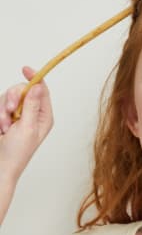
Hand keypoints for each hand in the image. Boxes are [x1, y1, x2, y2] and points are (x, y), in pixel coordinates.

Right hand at [0, 66, 53, 182]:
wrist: (0, 166)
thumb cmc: (17, 153)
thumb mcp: (27, 128)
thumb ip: (32, 106)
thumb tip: (38, 86)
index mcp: (44, 116)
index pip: (42, 90)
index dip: (35, 78)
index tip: (25, 69)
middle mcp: (32, 113)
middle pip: (23, 90)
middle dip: (13, 98)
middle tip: (9, 111)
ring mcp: (18, 115)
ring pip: (9, 97)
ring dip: (3, 110)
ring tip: (4, 127)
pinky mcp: (6, 117)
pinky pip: (0, 105)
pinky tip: (1, 128)